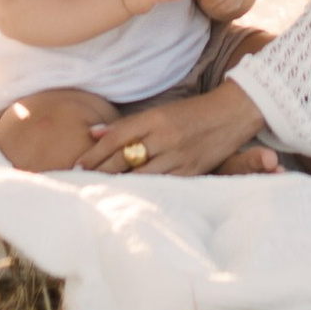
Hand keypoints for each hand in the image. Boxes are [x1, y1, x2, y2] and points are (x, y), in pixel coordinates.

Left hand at [83, 80, 265, 177]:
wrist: (233, 112)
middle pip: (124, 158)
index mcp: (156, 117)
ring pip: (140, 175)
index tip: (76, 166)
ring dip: (117, 185)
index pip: (116, 137)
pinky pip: (162, 185)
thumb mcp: (161, 112)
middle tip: (78, 183)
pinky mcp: (191, 171)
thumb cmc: (193, 112)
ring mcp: (178, 155)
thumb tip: (95, 134)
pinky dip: (144, 191)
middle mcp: (165, 136)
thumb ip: (130, 125)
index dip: (94, 154)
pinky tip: (129, 198)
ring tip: (97, 193)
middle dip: (99, 172)